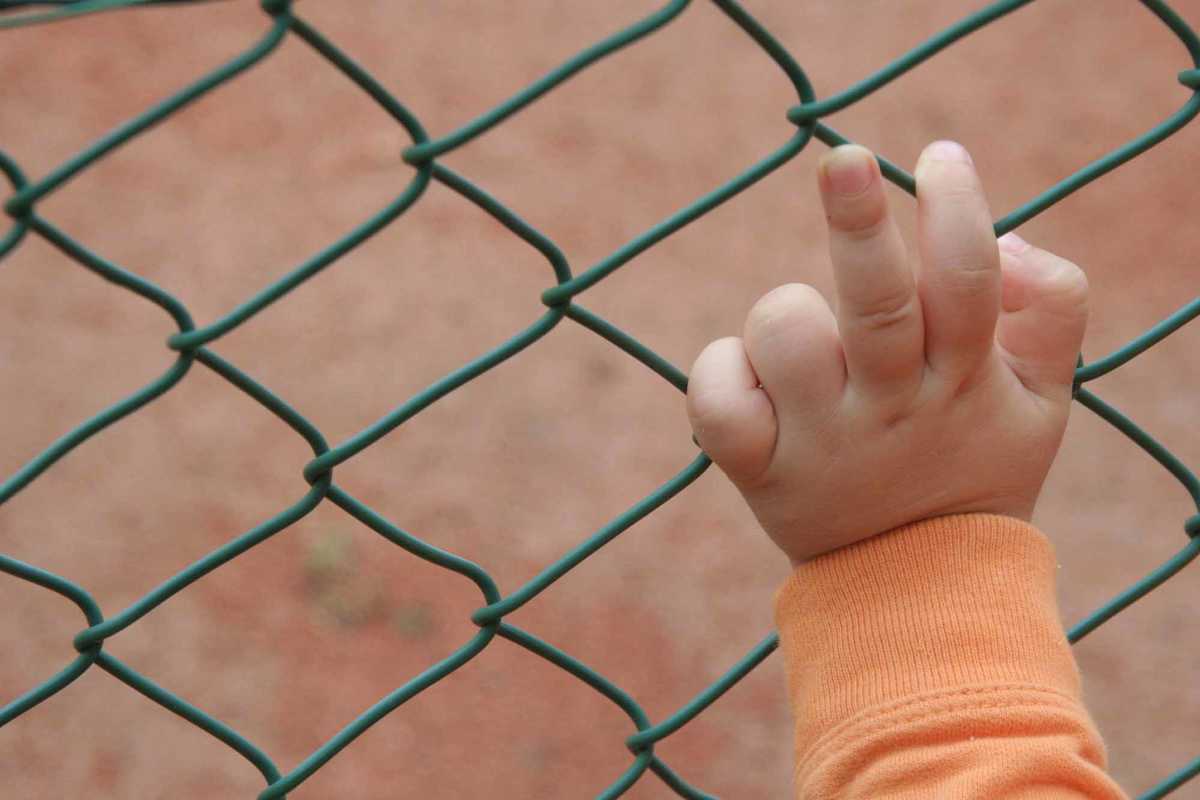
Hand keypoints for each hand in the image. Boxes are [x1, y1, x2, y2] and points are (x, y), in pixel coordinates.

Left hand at [686, 141, 1086, 564]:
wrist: (920, 592)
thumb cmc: (975, 467)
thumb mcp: (1047, 399)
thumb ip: (1052, 307)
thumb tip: (1006, 236)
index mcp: (962, 380)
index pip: (967, 281)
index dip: (956, 211)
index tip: (941, 154)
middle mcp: (891, 407)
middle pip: (878, 304)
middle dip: (860, 226)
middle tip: (842, 160)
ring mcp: (822, 441)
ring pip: (786, 336)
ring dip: (784, 312)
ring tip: (805, 340)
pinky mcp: (760, 471)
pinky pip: (718, 403)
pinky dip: (718, 371)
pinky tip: (745, 379)